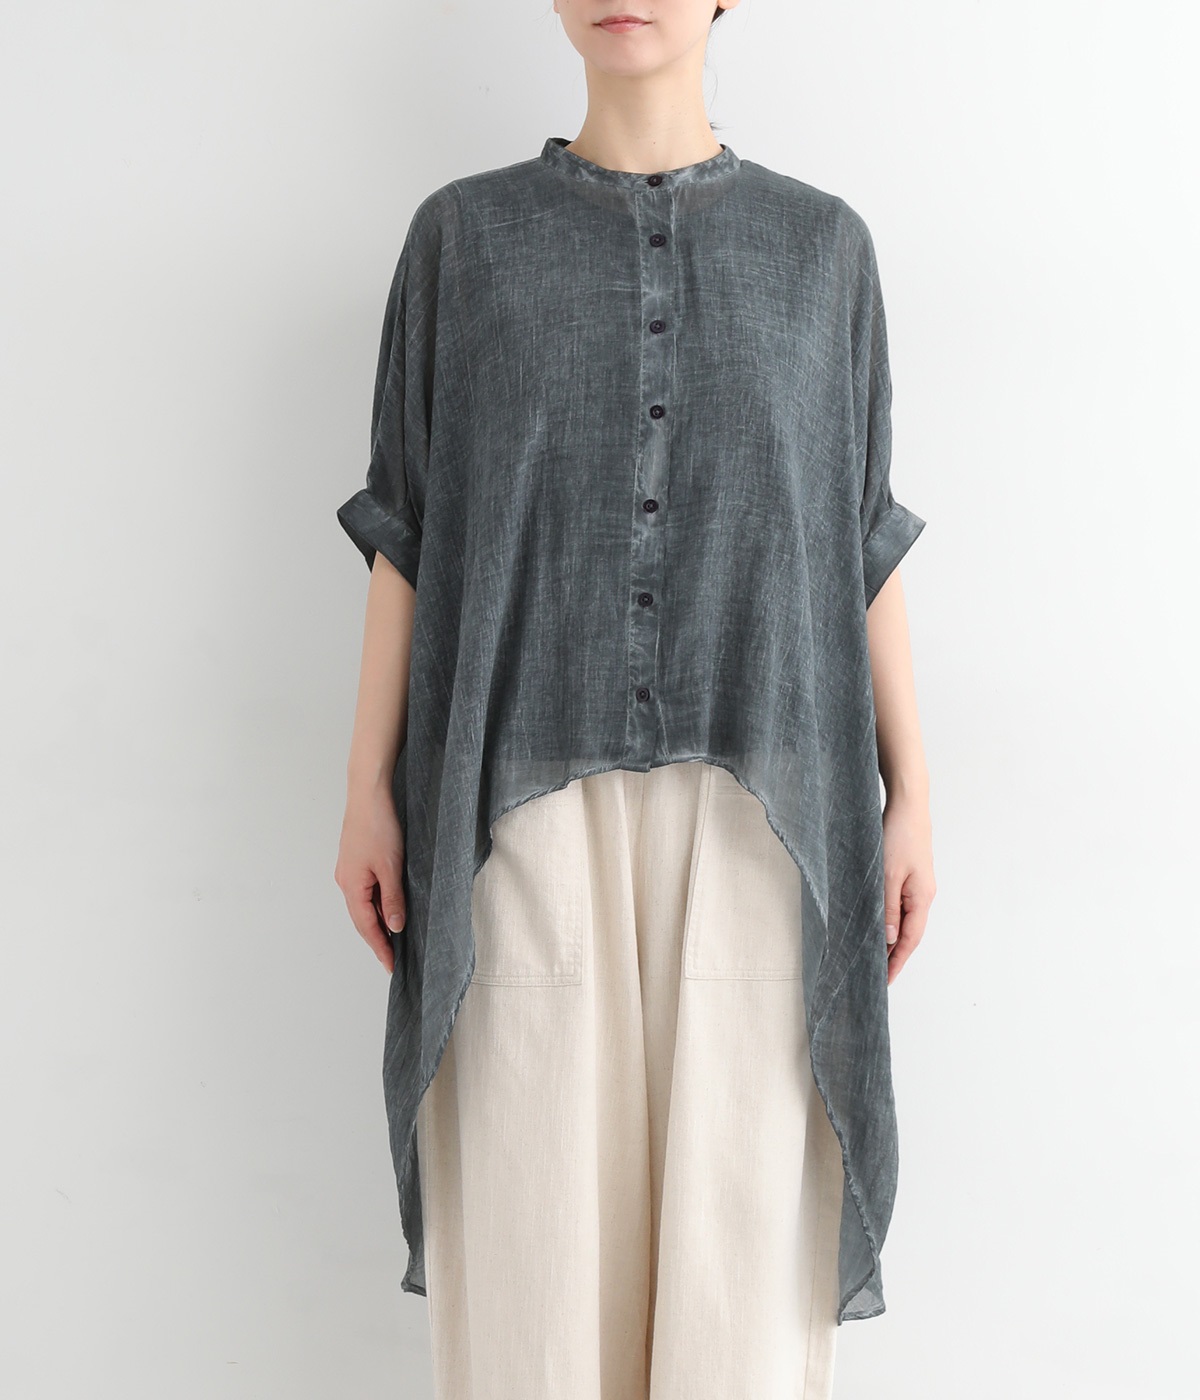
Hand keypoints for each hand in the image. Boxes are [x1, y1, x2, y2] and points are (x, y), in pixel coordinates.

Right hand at [334, 785, 406, 973]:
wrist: (370, 792)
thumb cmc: (379, 825)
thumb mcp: (392, 867)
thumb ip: (393, 899)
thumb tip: (395, 927)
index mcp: (351, 886)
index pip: (366, 927)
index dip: (380, 948)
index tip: (391, 966)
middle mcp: (346, 881)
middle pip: (362, 918)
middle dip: (378, 940)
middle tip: (394, 959)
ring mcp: (349, 870)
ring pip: (365, 904)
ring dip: (378, 921)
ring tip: (395, 939)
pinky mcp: (357, 859)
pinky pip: (366, 890)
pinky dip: (378, 903)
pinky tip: (390, 906)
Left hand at [880, 792, 935, 984]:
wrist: (908, 805)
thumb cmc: (898, 836)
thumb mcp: (888, 875)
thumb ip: (888, 908)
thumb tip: (891, 939)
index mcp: (922, 898)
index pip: (910, 939)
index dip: (897, 962)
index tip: (885, 981)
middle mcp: (923, 895)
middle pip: (910, 933)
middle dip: (895, 955)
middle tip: (877, 974)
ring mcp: (918, 885)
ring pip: (905, 920)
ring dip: (892, 938)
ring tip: (875, 956)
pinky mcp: (910, 875)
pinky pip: (901, 905)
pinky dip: (891, 919)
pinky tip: (880, 924)